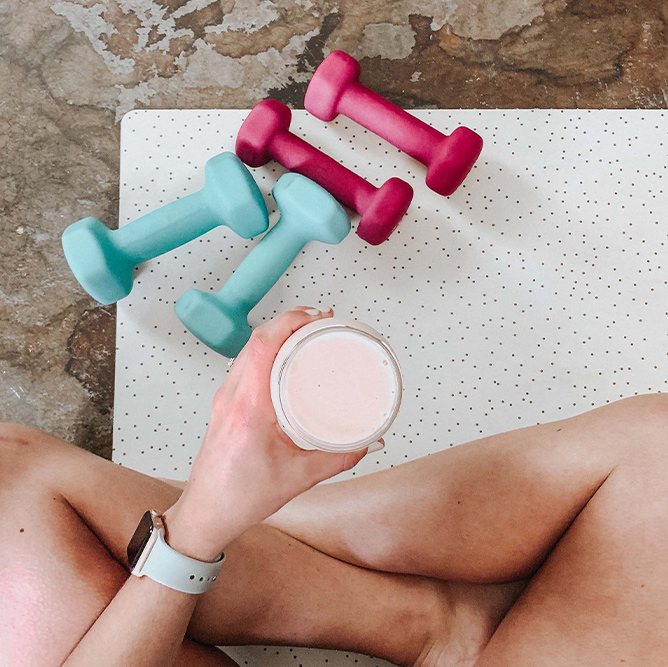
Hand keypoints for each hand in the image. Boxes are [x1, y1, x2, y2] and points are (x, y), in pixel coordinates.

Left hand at [163, 307, 369, 559]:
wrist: (207, 512)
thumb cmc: (240, 497)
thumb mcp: (299, 479)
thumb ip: (339, 458)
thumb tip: (367, 442)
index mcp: (248, 409)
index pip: (263, 346)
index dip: (289, 322)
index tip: (315, 317)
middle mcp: (232, 397)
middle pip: (255, 340)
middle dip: (288, 322)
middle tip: (318, 321)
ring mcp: (225, 398)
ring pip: (247, 349)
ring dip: (275, 334)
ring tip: (303, 333)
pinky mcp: (224, 404)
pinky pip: (243, 364)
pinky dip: (264, 351)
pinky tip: (282, 358)